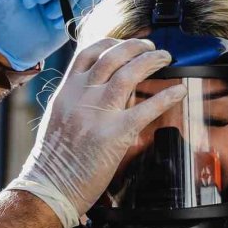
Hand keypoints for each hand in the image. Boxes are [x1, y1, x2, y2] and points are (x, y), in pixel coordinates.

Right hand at [8, 38, 185, 227]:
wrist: (49, 185)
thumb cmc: (53, 158)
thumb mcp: (58, 116)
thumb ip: (77, 99)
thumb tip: (104, 87)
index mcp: (66, 91)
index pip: (88, 53)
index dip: (111, 42)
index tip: (126, 44)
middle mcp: (81, 96)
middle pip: (112, 56)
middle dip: (136, 46)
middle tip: (151, 48)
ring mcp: (98, 113)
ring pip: (128, 73)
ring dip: (151, 61)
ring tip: (164, 58)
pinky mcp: (115, 134)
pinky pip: (146, 109)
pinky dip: (166, 96)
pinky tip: (178, 91)